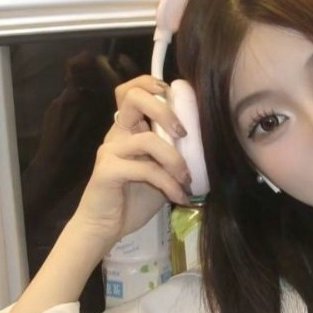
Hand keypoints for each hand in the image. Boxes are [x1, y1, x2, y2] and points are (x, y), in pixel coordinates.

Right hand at [71, 75, 191, 252]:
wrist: (105, 229)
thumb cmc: (132, 201)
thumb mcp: (161, 173)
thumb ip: (173, 155)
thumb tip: (207, 145)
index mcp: (128, 130)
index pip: (131, 91)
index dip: (150, 83)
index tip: (174, 95)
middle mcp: (117, 134)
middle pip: (132, 97)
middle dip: (163, 109)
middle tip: (183, 134)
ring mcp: (110, 150)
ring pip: (147, 138)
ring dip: (175, 159)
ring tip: (187, 179)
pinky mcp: (107, 170)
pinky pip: (146, 169)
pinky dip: (169, 183)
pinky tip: (179, 198)